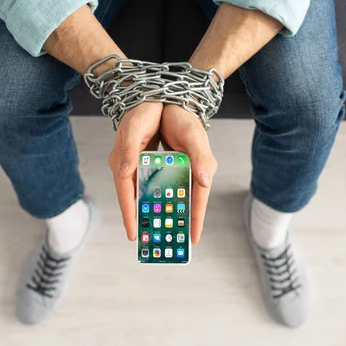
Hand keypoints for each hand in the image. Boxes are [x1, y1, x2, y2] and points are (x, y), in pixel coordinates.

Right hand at [109, 102, 162, 240]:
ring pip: (140, 193)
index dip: (129, 214)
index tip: (134, 235)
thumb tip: (124, 174)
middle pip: (133, 198)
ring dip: (149, 209)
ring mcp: (132, 164)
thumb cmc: (144, 108)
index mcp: (123, 159)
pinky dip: (154, 195)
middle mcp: (125, 165)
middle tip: (152, 241)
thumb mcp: (137, 127)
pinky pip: (146, 183)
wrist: (148, 93)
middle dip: (142, 218)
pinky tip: (166, 205)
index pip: (125, 193)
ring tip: (162, 228)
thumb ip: (132, 151)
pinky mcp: (141, 162)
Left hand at [160, 105, 217, 243]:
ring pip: (167, 196)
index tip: (193, 240)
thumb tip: (204, 181)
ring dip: (160, 212)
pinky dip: (148, 197)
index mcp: (198, 167)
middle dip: (176, 222)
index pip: (198, 197)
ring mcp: (172, 169)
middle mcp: (186, 171)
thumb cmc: (183, 118)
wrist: (167, 101)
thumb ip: (199, 158)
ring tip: (151, 232)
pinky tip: (141, 208)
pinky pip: (154, 185)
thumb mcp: (192, 135)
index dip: (196, 219)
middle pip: (182, 202)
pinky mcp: (159, 165)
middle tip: (168, 244)